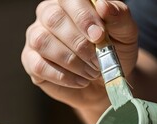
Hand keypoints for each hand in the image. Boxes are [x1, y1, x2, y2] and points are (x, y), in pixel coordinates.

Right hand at [21, 0, 137, 112]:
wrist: (107, 82)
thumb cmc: (115, 51)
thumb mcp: (125, 34)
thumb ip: (118, 17)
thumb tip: (104, 5)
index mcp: (70, 2)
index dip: (83, 16)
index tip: (99, 36)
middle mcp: (48, 15)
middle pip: (53, 19)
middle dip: (78, 43)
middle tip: (98, 60)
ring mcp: (36, 37)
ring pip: (43, 42)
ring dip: (71, 61)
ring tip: (91, 72)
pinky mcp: (31, 61)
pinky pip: (39, 66)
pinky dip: (63, 77)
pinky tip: (80, 81)